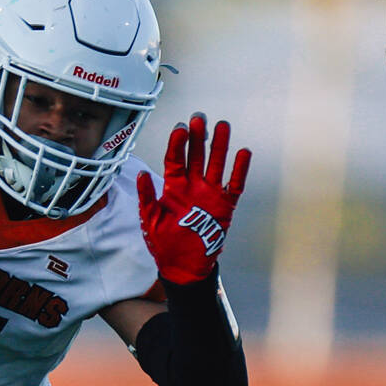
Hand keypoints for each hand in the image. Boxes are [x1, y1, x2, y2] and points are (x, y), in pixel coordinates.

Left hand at [138, 113, 250, 283]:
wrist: (184, 266)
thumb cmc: (165, 243)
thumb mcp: (150, 220)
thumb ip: (147, 197)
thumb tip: (142, 175)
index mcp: (173, 187)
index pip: (175, 159)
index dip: (177, 143)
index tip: (180, 129)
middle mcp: (193, 186)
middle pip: (197, 156)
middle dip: (198, 137)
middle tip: (199, 119)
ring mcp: (210, 194)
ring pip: (216, 164)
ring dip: (219, 146)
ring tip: (222, 126)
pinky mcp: (225, 205)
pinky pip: (234, 184)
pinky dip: (239, 170)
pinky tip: (243, 153)